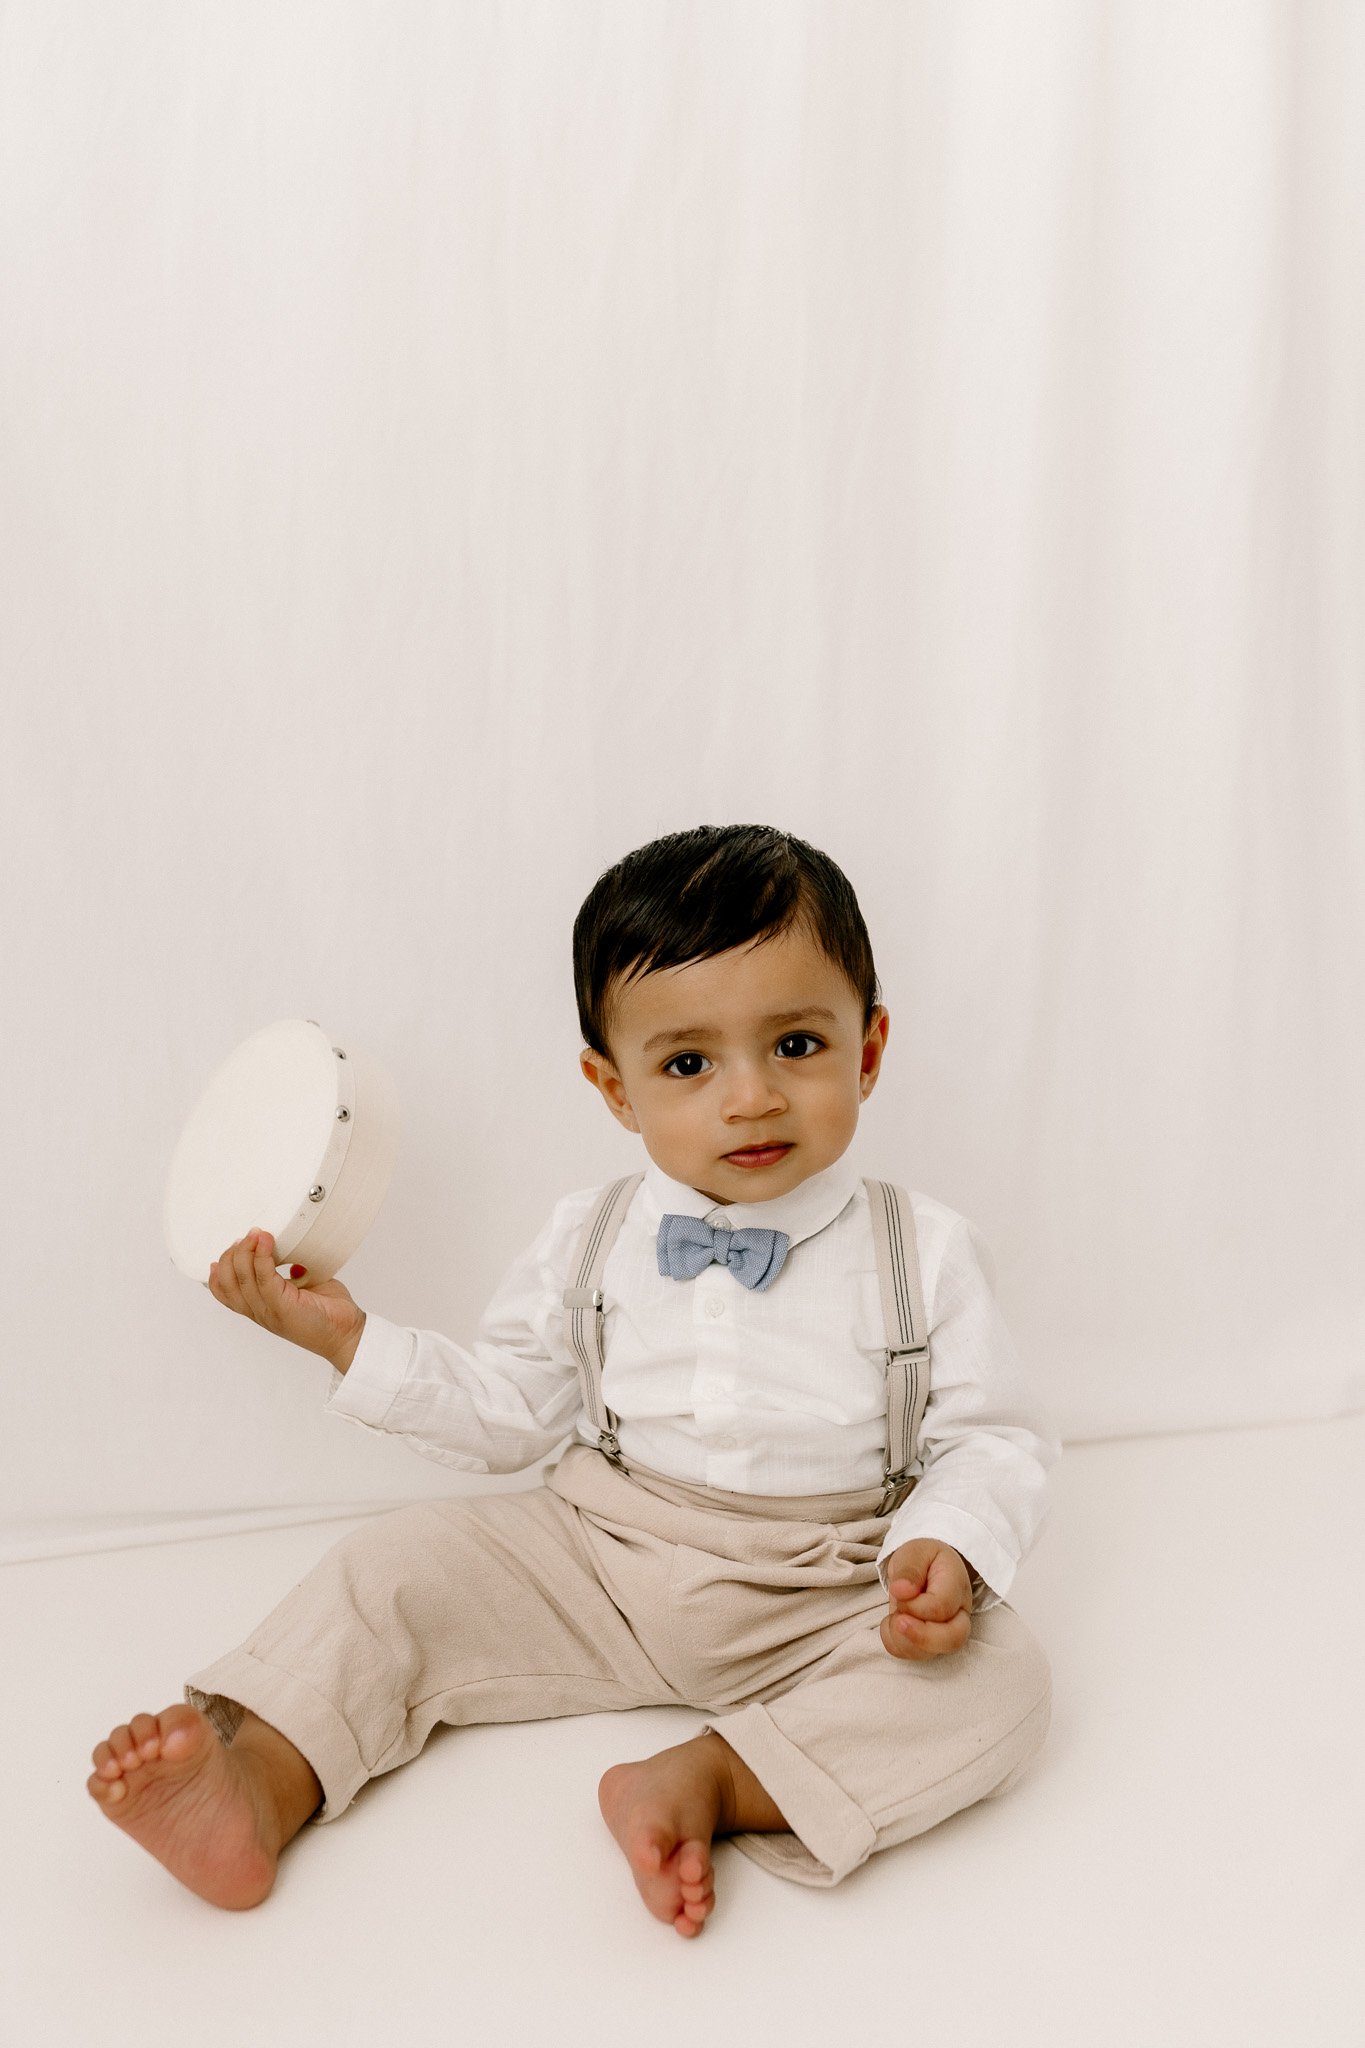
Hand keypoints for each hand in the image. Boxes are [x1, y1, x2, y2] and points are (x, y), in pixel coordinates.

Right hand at [207, 1230, 366, 1371]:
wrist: (348, 1335)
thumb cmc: (329, 1312)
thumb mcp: (303, 1286)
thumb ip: (291, 1272)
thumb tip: (288, 1250)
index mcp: (260, 1308)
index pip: (225, 1292)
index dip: (219, 1270)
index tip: (231, 1247)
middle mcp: (260, 1312)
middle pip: (228, 1283)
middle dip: (231, 1255)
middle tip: (248, 1236)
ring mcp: (269, 1311)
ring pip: (242, 1279)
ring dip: (246, 1251)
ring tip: (256, 1234)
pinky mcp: (284, 1308)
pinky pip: (264, 1279)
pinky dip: (263, 1256)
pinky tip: (267, 1241)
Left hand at [880, 1539, 973, 1660]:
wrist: (927, 1568)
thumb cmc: (923, 1559)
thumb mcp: (914, 1552)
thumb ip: (909, 1569)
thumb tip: (902, 1591)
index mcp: (956, 1585)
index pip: (942, 1607)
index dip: (915, 1606)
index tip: (898, 1591)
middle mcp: (958, 1613)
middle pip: (953, 1639)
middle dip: (920, 1637)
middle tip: (898, 1620)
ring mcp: (947, 1631)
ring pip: (932, 1653)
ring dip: (903, 1639)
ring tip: (894, 1615)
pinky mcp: (931, 1643)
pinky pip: (914, 1656)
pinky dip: (896, 1644)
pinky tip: (892, 1623)